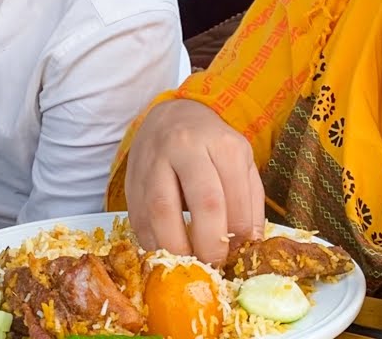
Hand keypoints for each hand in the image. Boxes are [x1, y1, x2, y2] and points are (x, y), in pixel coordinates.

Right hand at [124, 99, 264, 265]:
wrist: (171, 117)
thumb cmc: (211, 145)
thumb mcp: (241, 162)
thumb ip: (249, 202)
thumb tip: (248, 245)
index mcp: (222, 144)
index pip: (233, 196)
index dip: (236, 234)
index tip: (237, 254)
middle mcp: (186, 147)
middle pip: (201, 201)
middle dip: (209, 243)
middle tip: (213, 265)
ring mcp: (154, 161)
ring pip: (161, 209)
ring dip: (176, 247)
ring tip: (188, 264)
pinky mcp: (131, 179)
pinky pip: (138, 216)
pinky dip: (152, 242)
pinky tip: (166, 252)